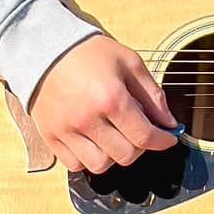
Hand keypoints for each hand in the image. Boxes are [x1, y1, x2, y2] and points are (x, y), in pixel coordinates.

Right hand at [29, 34, 179, 174]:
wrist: (44, 48)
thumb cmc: (88, 53)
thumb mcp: (129, 62)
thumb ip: (153, 94)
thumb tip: (169, 123)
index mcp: (110, 98)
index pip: (145, 136)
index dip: (162, 141)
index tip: (167, 138)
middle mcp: (87, 119)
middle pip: (125, 155)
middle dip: (139, 147)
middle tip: (137, 132)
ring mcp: (66, 130)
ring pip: (100, 165)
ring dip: (113, 155)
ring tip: (113, 136)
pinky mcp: (50, 136)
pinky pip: (75, 164)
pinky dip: (88, 158)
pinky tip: (92, 140)